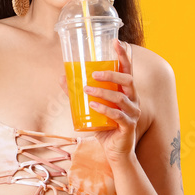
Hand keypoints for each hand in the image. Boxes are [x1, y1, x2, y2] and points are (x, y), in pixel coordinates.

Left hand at [58, 39, 139, 161]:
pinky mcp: (129, 127)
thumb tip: (62, 78)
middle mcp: (133, 100)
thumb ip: (78, 93)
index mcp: (127, 92)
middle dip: (111, 74)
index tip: (115, 41)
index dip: (123, 55)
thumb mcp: (90, 108)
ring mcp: (133, 113)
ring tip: (86, 89)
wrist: (115, 152)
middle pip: (128, 80)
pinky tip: (93, 105)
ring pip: (121, 98)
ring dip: (103, 92)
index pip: (127, 70)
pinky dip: (105, 109)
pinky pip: (119, 116)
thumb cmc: (105, 126)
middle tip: (94, 73)